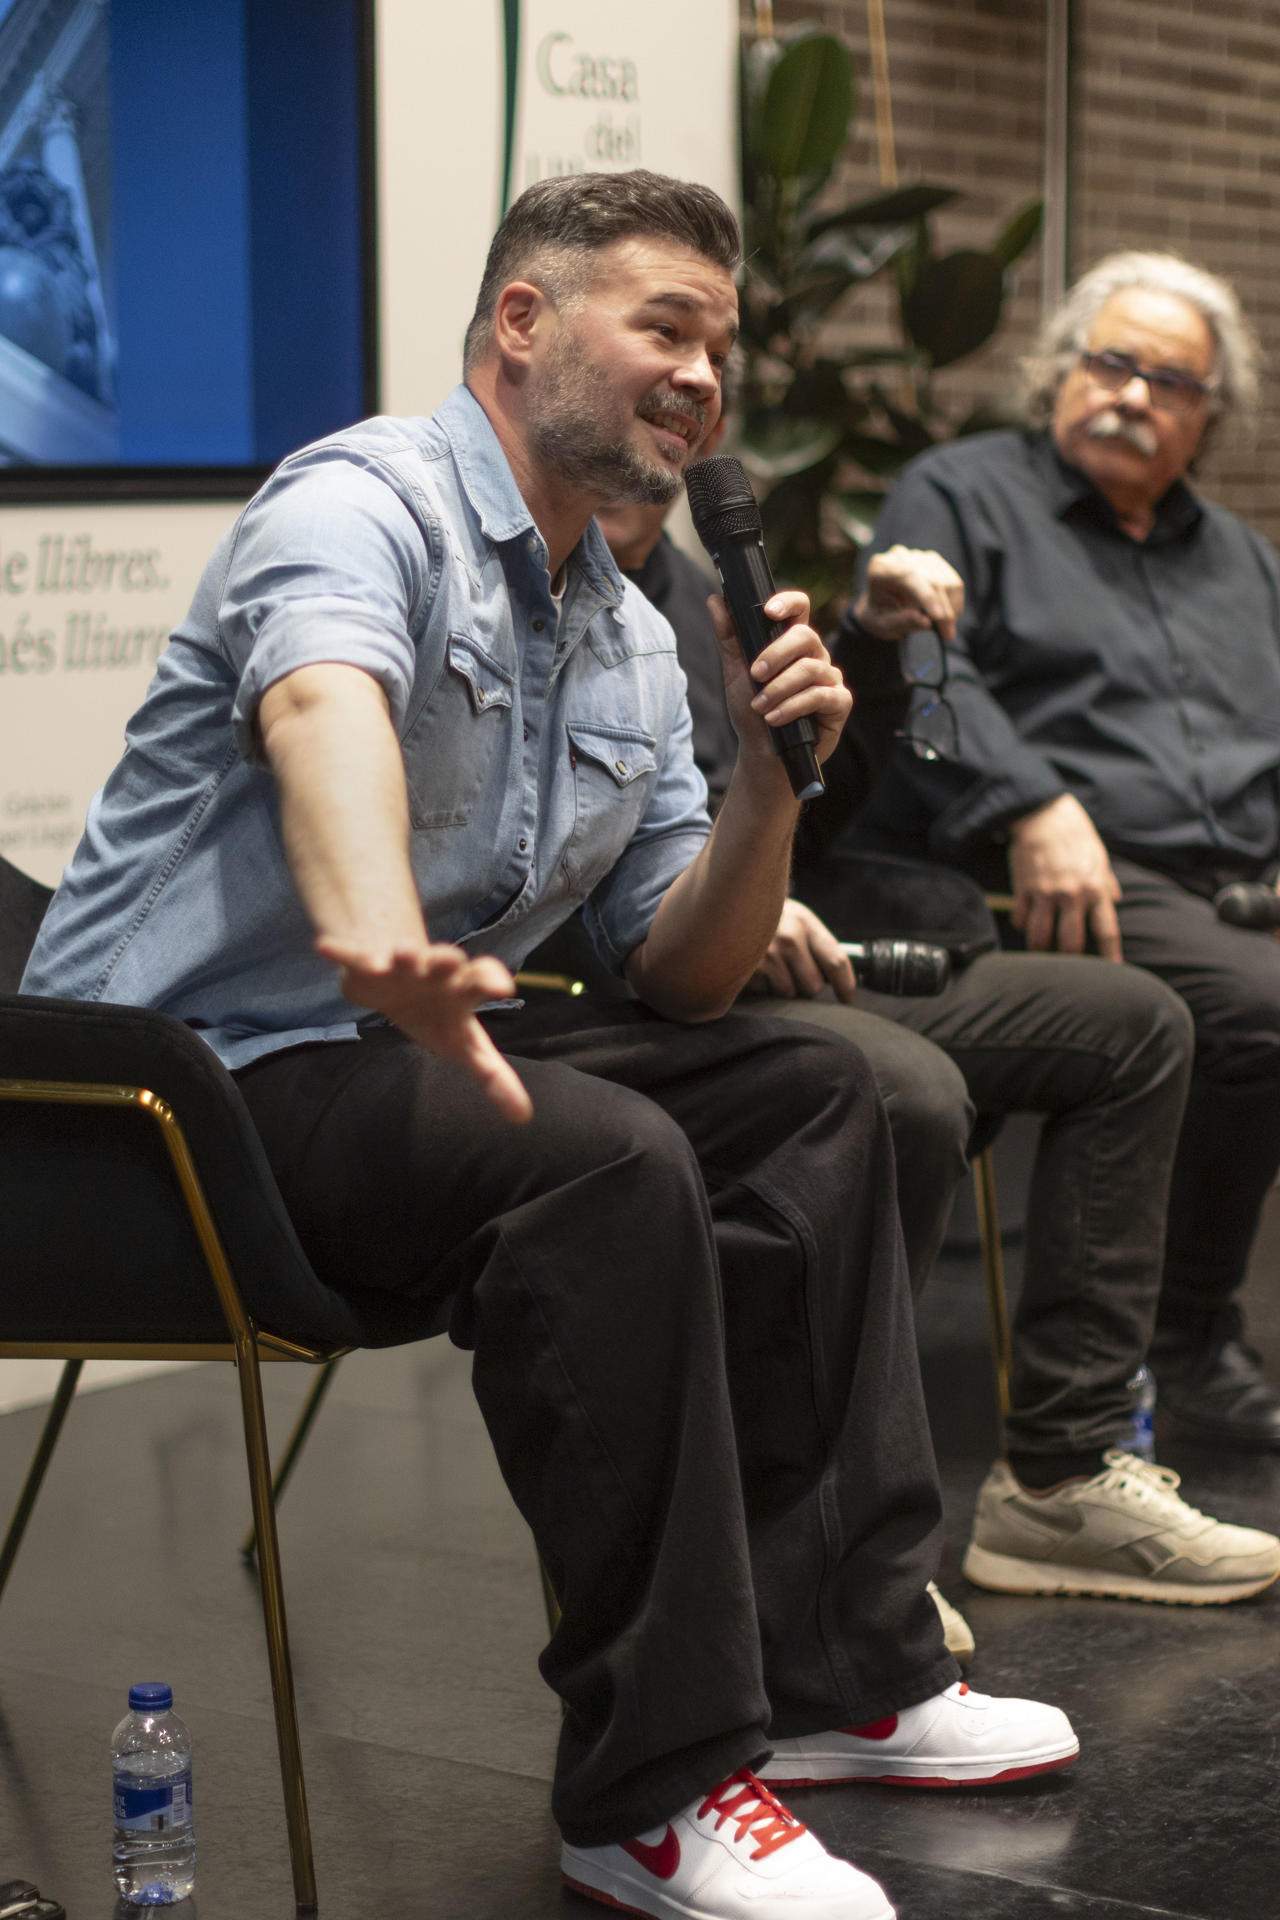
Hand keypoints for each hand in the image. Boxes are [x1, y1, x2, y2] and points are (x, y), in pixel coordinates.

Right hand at [315, 935, 533, 1122]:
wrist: (396, 977)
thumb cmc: (438, 1014)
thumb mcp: (466, 1045)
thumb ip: (493, 1077)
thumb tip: (523, 1118)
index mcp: (461, 989)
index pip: (483, 978)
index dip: (492, 980)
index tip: (504, 988)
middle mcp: (435, 970)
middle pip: (446, 960)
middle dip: (446, 959)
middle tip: (449, 960)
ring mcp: (400, 964)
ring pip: (403, 955)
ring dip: (403, 954)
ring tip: (400, 955)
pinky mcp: (365, 965)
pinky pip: (353, 956)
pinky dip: (340, 952)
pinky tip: (324, 947)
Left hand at [709, 588, 851, 773]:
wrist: (762, 753)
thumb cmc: (752, 712)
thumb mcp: (735, 673)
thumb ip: (729, 637)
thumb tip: (715, 600)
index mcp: (792, 643)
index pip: (799, 609)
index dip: (788, 602)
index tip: (768, 610)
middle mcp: (815, 656)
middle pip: (806, 636)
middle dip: (776, 654)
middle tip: (754, 674)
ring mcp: (830, 678)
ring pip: (810, 669)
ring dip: (779, 688)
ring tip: (760, 706)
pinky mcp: (839, 702)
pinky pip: (821, 695)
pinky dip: (793, 706)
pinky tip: (775, 718)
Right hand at [750, 898, 856, 1000]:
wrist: (724, 904)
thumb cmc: (768, 919)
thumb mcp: (795, 919)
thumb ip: (817, 944)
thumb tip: (836, 979)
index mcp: (804, 921)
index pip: (836, 961)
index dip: (845, 986)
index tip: (847, 999)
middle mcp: (787, 936)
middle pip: (813, 985)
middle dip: (807, 985)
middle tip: (795, 972)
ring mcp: (764, 954)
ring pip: (789, 993)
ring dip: (783, 988)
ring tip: (771, 968)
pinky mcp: (744, 970)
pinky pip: (765, 994)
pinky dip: (762, 988)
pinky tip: (754, 970)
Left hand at [854, 545, 964, 643]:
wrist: (882, 604)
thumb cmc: (879, 615)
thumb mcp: (881, 625)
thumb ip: (900, 622)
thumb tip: (925, 622)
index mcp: (880, 568)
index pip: (909, 576)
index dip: (927, 596)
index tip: (939, 618)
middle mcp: (900, 557)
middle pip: (932, 580)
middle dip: (943, 609)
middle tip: (948, 635)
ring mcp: (920, 556)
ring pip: (947, 582)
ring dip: (950, 608)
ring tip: (942, 628)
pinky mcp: (936, 562)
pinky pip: (954, 583)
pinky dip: (954, 603)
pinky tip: (945, 616)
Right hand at [1008, 794, 1122, 959]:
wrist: (1044, 814)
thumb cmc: (1076, 835)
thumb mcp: (1099, 856)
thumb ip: (1107, 882)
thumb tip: (1116, 900)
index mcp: (1095, 888)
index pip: (1107, 930)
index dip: (1111, 956)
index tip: (1114, 971)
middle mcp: (1071, 895)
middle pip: (1071, 943)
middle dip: (1070, 958)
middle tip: (1068, 961)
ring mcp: (1045, 893)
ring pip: (1040, 937)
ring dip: (1040, 947)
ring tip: (1041, 948)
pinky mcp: (1023, 888)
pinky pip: (1020, 918)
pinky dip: (1022, 924)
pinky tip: (1025, 921)